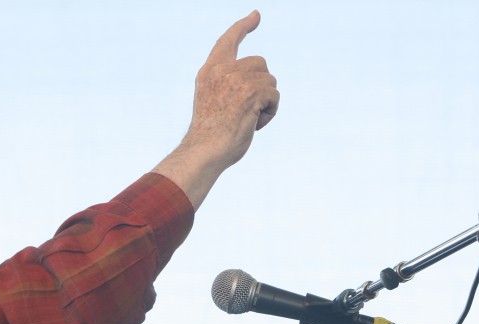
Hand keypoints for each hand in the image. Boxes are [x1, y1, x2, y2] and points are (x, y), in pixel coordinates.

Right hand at [153, 11, 279, 208]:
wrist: (204, 151)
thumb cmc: (209, 137)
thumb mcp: (213, 102)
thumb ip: (228, 86)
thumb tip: (260, 87)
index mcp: (209, 71)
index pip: (228, 40)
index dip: (243, 27)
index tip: (256, 16)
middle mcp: (222, 70)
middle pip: (260, 64)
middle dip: (262, 86)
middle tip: (248, 111)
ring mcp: (236, 78)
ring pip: (270, 80)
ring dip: (266, 102)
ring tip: (249, 120)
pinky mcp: (251, 91)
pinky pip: (274, 96)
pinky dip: (270, 113)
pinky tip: (254, 125)